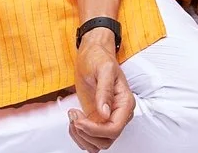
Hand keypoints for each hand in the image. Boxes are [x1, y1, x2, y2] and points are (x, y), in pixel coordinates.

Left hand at [68, 32, 135, 151]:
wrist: (91, 54)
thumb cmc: (99, 58)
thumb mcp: (103, 69)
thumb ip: (105, 91)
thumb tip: (105, 112)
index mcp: (125, 103)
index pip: (114, 129)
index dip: (95, 130)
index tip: (79, 120)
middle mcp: (118, 114)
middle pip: (106, 140)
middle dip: (86, 133)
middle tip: (74, 116)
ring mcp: (107, 119)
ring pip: (98, 144)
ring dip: (82, 137)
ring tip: (73, 118)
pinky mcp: (96, 120)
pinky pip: (90, 139)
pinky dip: (79, 136)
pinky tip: (73, 120)